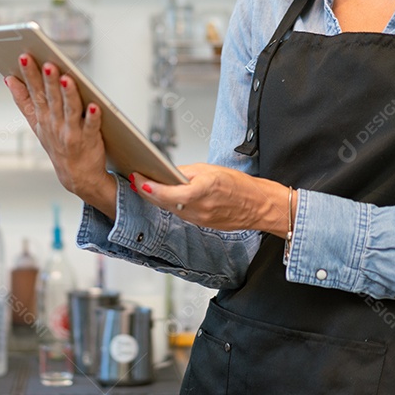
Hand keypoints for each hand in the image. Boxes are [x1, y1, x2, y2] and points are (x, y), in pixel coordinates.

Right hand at [4, 53, 116, 216]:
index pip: (33, 92)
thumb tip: (8, 79)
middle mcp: (54, 123)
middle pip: (50, 97)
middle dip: (47, 80)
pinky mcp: (89, 139)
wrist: (77, 176)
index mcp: (41, 116)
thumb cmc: (57, 143)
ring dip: (68, 93)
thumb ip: (23, 100)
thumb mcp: (36, 123)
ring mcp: (71, 132)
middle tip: (46, 62)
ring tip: (66, 77)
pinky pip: (91, 126)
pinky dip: (93, 117)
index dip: (29, 75)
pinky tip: (95, 105)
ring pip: (69, 109)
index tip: (24, 57)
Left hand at [131, 163, 292, 235]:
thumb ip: (187, 173)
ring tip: (145, 186)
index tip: (139, 178)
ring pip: (170, 209)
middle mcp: (201, 208)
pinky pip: (180, 214)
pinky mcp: (201, 224)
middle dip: (147, 192)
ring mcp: (200, 219)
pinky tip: (163, 196)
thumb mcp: (212, 169)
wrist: (259, 206)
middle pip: (165, 202)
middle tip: (135, 179)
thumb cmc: (240, 186)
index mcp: (205, 190)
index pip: (171, 193)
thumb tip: (168, 173)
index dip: (151, 188)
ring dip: (156, 198)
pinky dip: (169, 204)